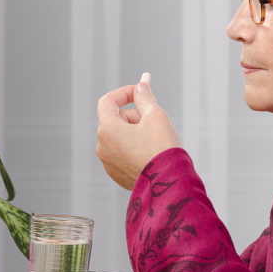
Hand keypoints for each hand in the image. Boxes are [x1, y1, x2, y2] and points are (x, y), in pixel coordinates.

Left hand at [96, 73, 180, 189]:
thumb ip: (145, 97)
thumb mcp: (156, 115)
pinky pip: (124, 153)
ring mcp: (108, 163)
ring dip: (137, 133)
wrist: (170, 185)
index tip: (140, 92)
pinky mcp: (117, 175)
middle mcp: (102, 147)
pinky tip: (153, 155)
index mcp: (107, 130)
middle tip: (156, 123)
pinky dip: (136, 149)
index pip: (107, 101)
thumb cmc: (162, 150)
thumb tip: (141, 86)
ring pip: (122, 137)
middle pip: (117, 120)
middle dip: (136, 116)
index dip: (124, 93)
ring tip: (157, 142)